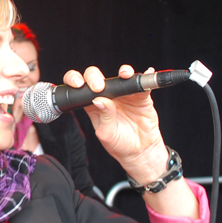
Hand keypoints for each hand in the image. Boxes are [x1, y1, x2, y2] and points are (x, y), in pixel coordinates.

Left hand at [62, 65, 167, 179]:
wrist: (139, 150)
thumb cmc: (118, 143)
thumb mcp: (106, 133)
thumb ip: (104, 116)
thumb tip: (99, 100)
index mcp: (92, 105)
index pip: (80, 89)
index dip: (76, 81)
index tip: (77, 85)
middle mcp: (107, 96)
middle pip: (97, 78)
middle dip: (95, 77)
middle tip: (98, 87)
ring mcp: (123, 94)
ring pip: (120, 76)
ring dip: (123, 72)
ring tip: (124, 74)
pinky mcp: (140, 97)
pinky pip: (142, 84)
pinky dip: (143, 78)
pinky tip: (146, 74)